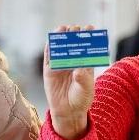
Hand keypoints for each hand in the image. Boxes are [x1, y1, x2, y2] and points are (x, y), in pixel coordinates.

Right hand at [43, 24, 94, 139]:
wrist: (68, 111)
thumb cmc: (81, 100)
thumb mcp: (86, 90)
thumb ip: (83, 79)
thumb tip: (78, 68)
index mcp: (84, 64)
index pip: (86, 47)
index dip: (88, 36)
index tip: (90, 28)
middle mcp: (72, 62)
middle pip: (72, 44)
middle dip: (74, 34)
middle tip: (75, 29)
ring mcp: (60, 65)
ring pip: (60, 48)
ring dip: (61, 37)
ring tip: (63, 28)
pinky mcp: (49, 70)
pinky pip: (49, 57)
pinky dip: (49, 48)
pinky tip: (51, 40)